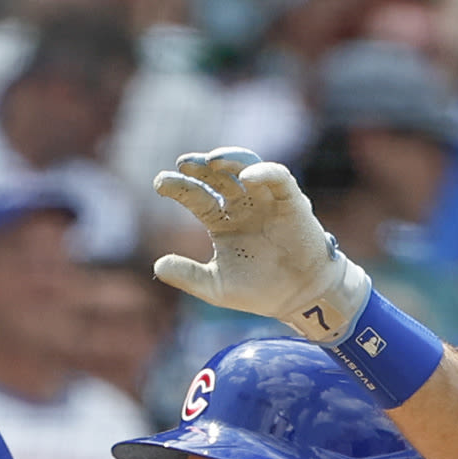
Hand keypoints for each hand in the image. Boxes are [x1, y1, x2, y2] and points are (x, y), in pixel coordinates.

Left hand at [150, 149, 371, 342]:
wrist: (300, 298)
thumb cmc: (259, 291)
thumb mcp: (216, 288)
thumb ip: (189, 276)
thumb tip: (157, 265)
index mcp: (222, 221)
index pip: (197, 196)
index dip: (179, 188)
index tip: (160, 183)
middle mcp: (242, 205)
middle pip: (218, 176)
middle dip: (201, 167)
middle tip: (184, 163)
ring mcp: (266, 201)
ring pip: (246, 168)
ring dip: (231, 160)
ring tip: (212, 161)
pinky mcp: (291, 201)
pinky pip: (278, 179)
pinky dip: (264, 173)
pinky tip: (246, 178)